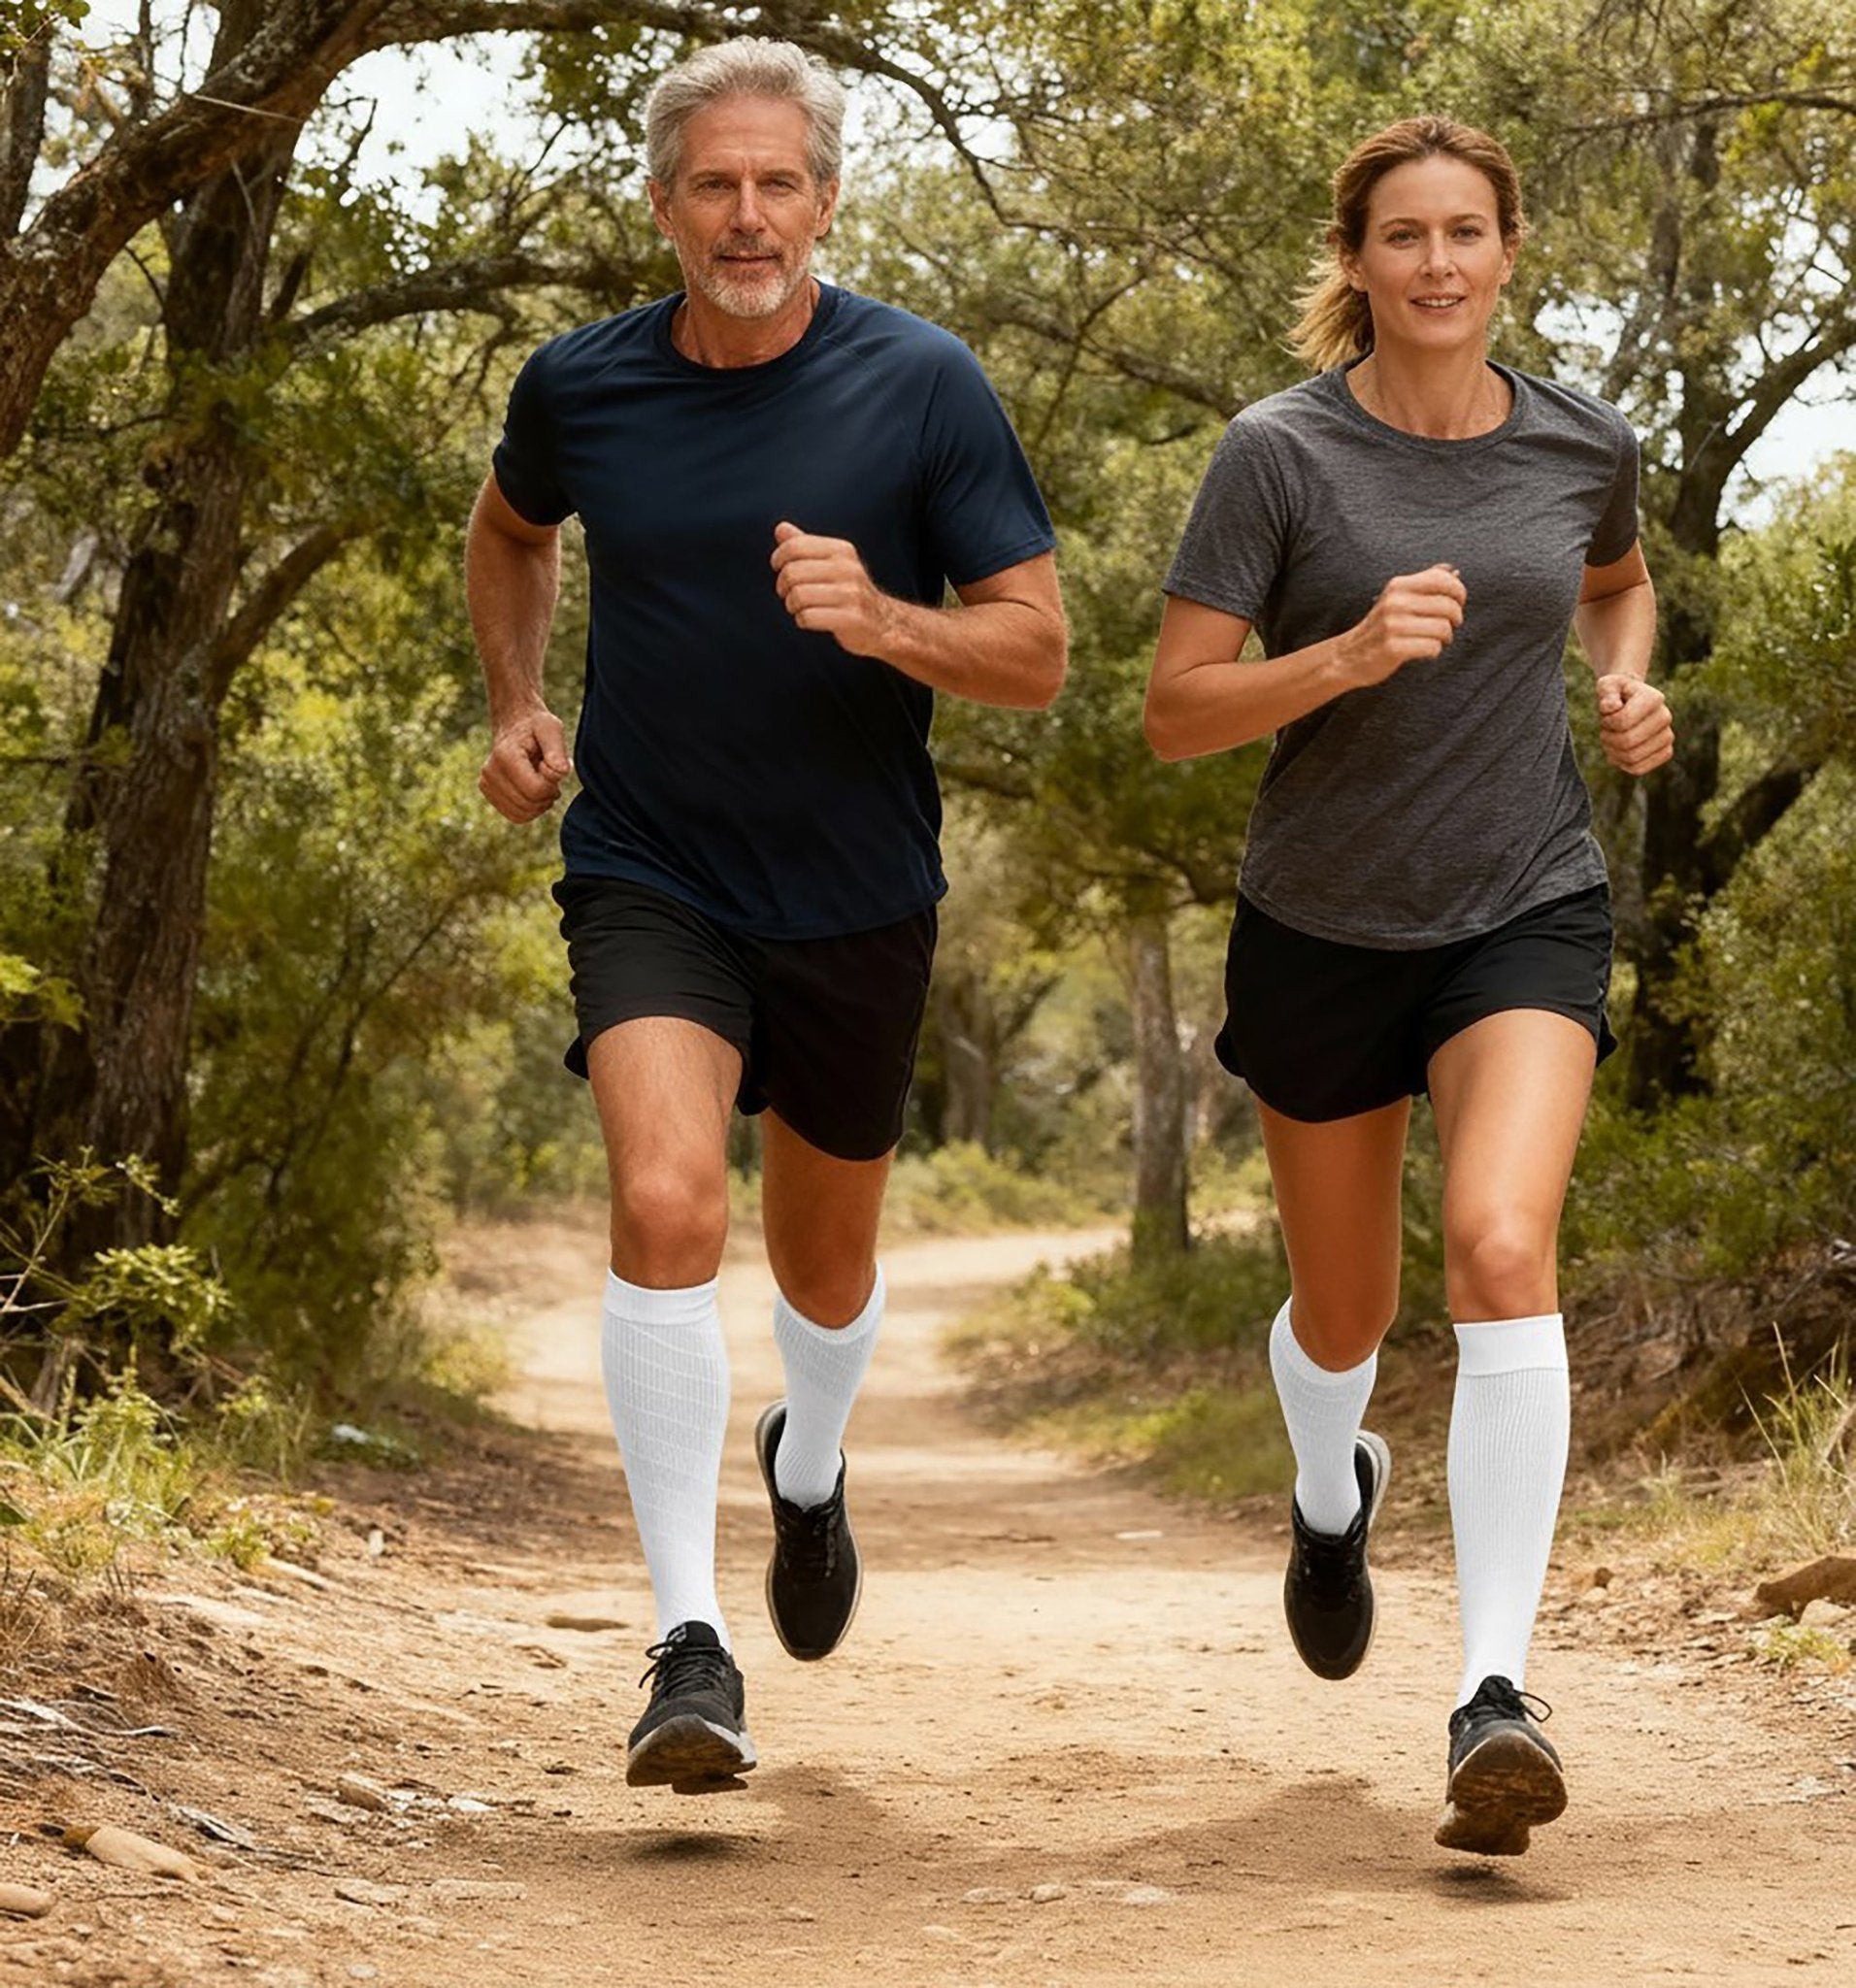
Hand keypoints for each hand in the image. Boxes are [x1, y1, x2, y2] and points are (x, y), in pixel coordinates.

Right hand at [479, 709, 572, 822]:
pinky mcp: (489, 793)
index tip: (553, 767)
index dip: (552, 785)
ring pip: (522, 814)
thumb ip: (558, 751)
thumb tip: (562, 773)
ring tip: (542, 781)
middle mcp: (490, 772)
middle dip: (547, 795)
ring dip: (540, 804)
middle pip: (529, 805)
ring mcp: (487, 784)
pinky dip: (530, 809)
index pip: (535, 790)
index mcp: (505, 756)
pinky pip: (515, 816)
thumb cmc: (536, 726)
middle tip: (549, 775)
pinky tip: (534, 791)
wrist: (515, 724)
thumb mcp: (552, 729)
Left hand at [770, 520, 896, 657]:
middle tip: (789, 594)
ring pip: (798, 596)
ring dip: (792, 605)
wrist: (882, 622)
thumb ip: (805, 545)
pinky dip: (802, 620)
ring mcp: (852, 594)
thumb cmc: (848, 592)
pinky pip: (808, 617)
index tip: (779, 568)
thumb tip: (780, 529)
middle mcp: (848, 569)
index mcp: (842, 550)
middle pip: (792, 572)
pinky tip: (811, 619)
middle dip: (783, 586)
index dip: (779, 558)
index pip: (795, 546)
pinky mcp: (852, 618)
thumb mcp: (831, 563)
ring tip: (801, 608)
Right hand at [1334, 565, 1466, 687]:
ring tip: (1435, 640)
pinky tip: (1423, 651)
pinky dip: (1433, 651)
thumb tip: (1453, 571)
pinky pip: (1432, 648)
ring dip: (1445, 638)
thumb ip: (1425, 582)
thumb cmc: (1380, 627)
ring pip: (1443, 628)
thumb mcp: (1398, 598)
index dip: (1458, 592)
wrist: (1348, 656)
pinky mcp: (1393, 648)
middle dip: (1455, 619)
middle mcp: (1395, 602)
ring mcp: (1393, 625)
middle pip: (1448, 606)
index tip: (1457, 603)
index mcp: (1398, 586)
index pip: (1442, 580)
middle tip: (1448, 626)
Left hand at [1595, 673, 1673, 774]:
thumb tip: (1612, 707)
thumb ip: (1606, 693)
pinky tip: (1617, 752)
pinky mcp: (1664, 752)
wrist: (1629, 701)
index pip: (1623, 721)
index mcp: (1654, 698)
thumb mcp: (1607, 686)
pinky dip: (1621, 763)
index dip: (1607, 722)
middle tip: (1605, 730)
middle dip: (1607, 738)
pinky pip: (1638, 768)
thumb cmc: (1616, 693)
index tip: (1606, 715)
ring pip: (1632, 757)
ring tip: (1611, 739)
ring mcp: (1667, 736)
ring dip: (1612, 751)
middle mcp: (1665, 717)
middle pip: (1627, 741)